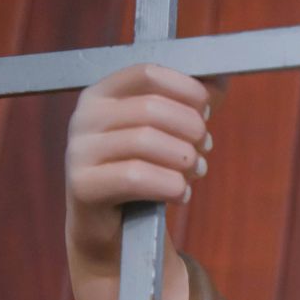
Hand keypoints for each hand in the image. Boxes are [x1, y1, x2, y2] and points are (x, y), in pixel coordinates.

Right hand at [65, 63, 216, 262]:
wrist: (114, 226)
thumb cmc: (146, 170)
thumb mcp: (169, 133)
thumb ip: (192, 103)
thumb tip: (220, 79)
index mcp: (103, 93)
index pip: (148, 73)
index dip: (187, 90)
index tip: (206, 112)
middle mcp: (84, 117)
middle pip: (151, 109)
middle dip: (191, 129)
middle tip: (205, 148)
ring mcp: (79, 150)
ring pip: (146, 142)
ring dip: (185, 159)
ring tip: (197, 171)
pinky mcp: (82, 185)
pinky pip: (136, 177)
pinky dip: (170, 185)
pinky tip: (182, 194)